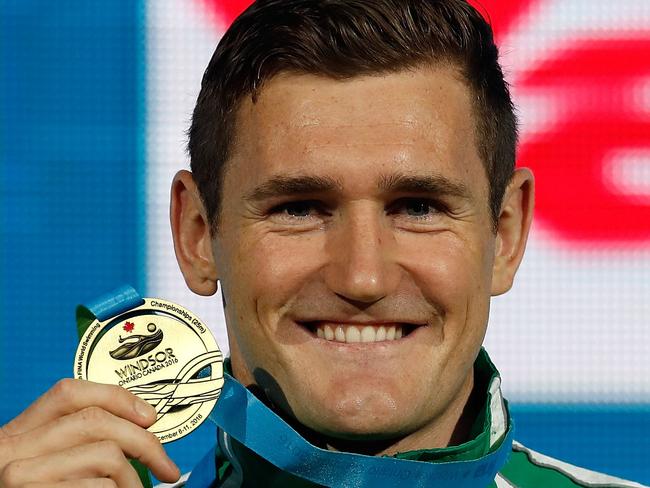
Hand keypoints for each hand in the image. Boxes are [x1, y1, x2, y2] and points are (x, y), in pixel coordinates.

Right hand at [0, 379, 179, 486]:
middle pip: (95, 420)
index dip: (116, 398)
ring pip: (106, 455)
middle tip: (165, 466)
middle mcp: (12, 448)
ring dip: (133, 479)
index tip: (149, 417)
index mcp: (18, 433)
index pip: (70, 393)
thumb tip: (141, 426)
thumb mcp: (48, 465)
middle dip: (144, 442)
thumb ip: (79, 442)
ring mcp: (20, 475)